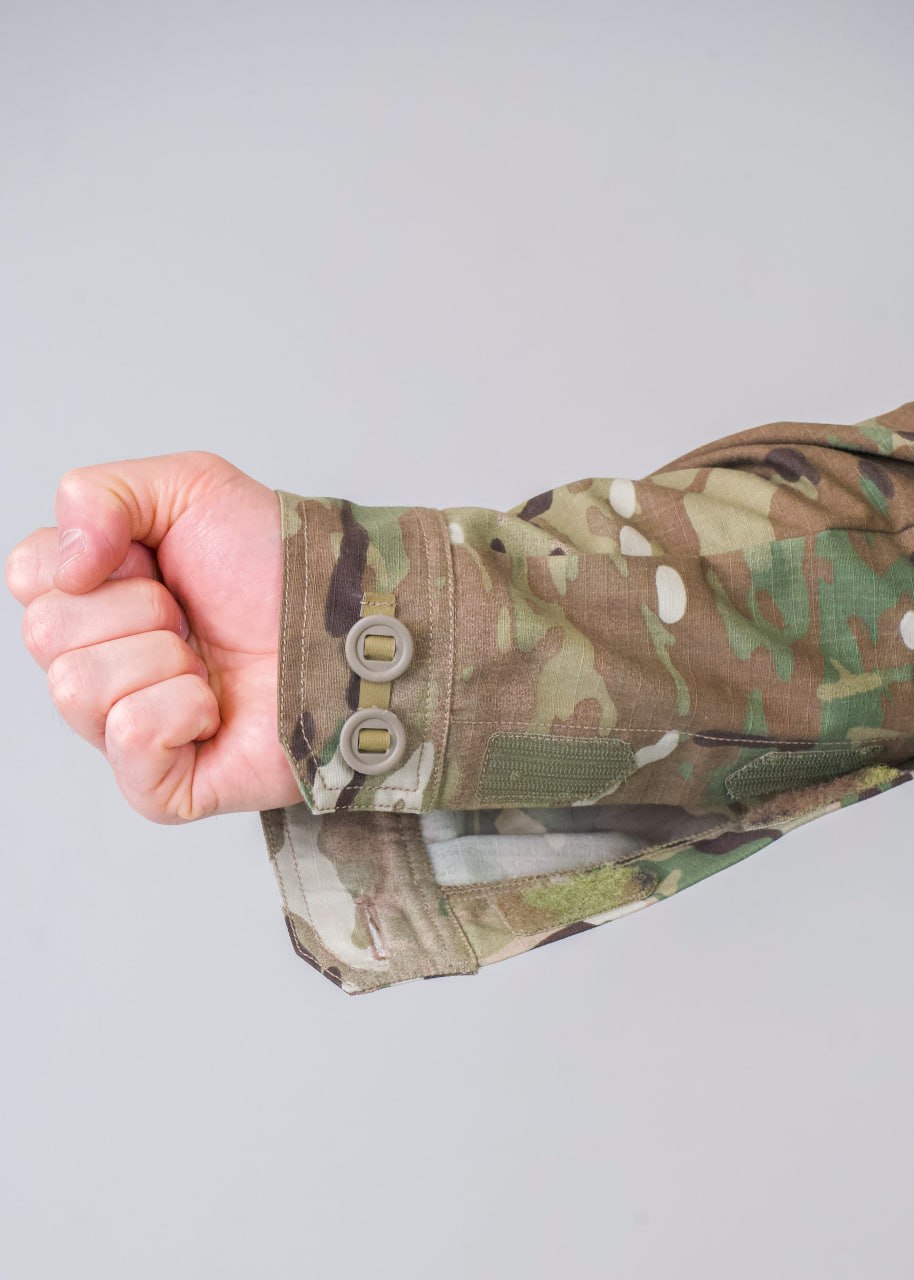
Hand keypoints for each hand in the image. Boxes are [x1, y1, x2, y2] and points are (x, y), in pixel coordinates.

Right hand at [6, 451, 303, 822]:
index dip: (93, 559)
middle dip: (136, 607)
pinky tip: (216, 708)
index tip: (156, 561)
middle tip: (193, 615)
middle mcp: (101, 667)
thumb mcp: (189, 487)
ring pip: (76, 687)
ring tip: (209, 661)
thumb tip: (61, 566)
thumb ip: (98, 494)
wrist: (348, 624)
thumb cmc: (277, 568)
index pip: (29, 577)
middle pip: (45, 633)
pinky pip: (128, 738)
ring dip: (162, 657)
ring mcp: (126, 731)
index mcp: (96, 601)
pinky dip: (181, 709)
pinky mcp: (159, 785)